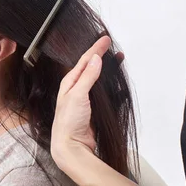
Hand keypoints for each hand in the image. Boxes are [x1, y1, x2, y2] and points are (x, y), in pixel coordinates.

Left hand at [51, 36, 112, 168]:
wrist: (71, 146)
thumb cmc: (68, 122)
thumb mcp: (77, 95)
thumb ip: (87, 77)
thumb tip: (95, 59)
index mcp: (69, 83)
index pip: (85, 61)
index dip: (95, 49)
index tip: (105, 39)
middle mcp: (75, 89)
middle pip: (91, 67)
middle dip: (101, 56)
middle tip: (110, 46)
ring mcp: (84, 99)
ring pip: (97, 79)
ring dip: (107, 69)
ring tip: (117, 60)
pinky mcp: (92, 109)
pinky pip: (103, 92)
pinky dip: (110, 85)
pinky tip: (116, 82)